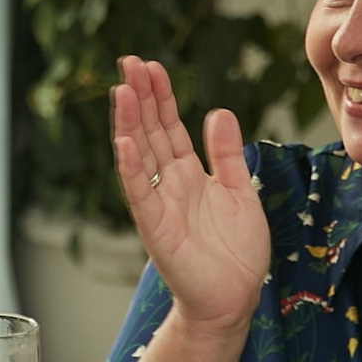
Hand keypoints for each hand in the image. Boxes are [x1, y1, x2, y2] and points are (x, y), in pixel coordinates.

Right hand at [111, 56, 268, 336]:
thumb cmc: (237, 252)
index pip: (168, 126)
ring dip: (128, 123)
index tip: (151, 66)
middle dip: (139, 98)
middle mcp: (168, 184)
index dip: (160, 97)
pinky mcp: (156, 228)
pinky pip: (140, 193)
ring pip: (139, 156)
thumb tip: (217, 111)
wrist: (236, 298)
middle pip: (149, 132)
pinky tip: (124, 142)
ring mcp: (158, 204)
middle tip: (128, 62)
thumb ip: (226, 154)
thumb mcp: (240, 191)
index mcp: (188, 174)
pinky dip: (131, 168)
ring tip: (121, 90)